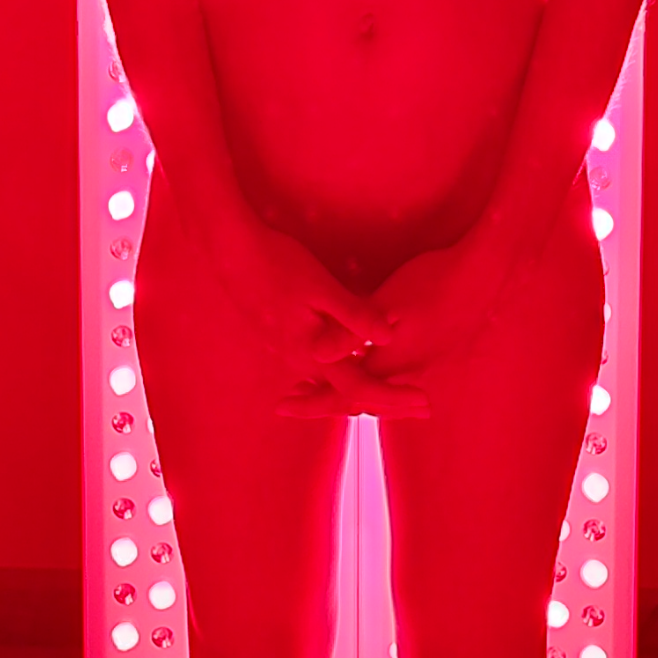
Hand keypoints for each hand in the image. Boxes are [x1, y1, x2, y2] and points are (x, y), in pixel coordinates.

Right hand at [206, 211, 434, 419]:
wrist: (231, 252)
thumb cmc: (279, 263)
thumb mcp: (322, 287)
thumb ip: (355, 315)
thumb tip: (388, 338)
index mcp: (313, 352)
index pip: (361, 388)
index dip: (395, 397)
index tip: (426, 401)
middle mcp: (300, 361)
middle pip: (348, 394)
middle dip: (386, 401)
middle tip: (422, 405)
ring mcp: (288, 352)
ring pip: (331, 384)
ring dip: (363, 391)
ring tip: (395, 394)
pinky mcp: (282, 340)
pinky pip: (316, 371)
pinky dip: (339, 377)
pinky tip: (349, 369)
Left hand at [275, 225, 513, 418]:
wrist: (483, 275)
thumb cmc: (435, 281)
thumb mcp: (388, 301)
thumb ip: (350, 330)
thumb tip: (316, 356)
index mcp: (390, 361)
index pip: (343, 394)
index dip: (311, 401)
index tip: (282, 405)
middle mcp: (404, 371)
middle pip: (356, 399)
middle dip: (323, 401)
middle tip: (291, 401)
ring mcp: (420, 363)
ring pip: (373, 389)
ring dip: (343, 391)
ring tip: (314, 387)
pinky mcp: (429, 351)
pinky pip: (389, 375)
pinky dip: (365, 377)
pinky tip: (357, 362)